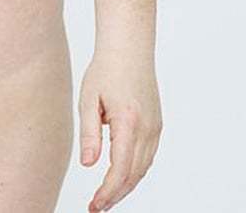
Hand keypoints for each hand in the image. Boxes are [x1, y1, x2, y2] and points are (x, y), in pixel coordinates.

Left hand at [78, 49, 162, 210]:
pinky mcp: (157, 124)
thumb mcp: (88, 99)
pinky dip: (135, 170)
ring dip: (126, 185)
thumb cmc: (105, 69)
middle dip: (116, 195)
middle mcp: (147, 128)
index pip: (121, 170)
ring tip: (106, 196)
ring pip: (143, 168)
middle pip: (134, 174)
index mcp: (129, 122)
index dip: (108, 192)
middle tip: (97, 207)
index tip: (95, 205)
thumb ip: (89, 133)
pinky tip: (121, 174)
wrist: (129, 48)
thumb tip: (87, 164)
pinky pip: (147, 155)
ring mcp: (155, 127)